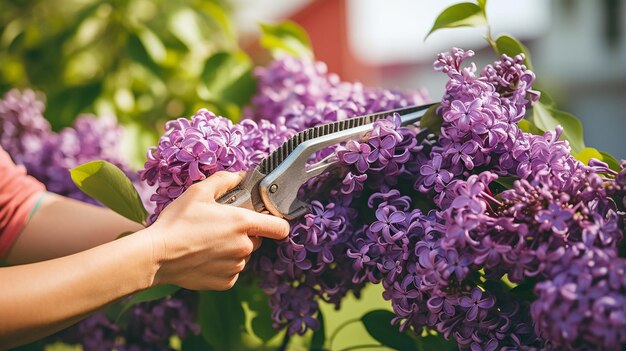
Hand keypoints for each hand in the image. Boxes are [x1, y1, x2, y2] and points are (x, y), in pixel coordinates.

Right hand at [144, 171, 289, 290]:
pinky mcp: (225, 283)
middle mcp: (244, 247)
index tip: (266, 221)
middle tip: (220, 228)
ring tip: (207, 243)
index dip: (276, 223)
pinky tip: (203, 258)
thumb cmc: (177, 222)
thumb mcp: (198, 192)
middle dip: (244, 234)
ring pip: (242, 256)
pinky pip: (231, 272)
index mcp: (243, 223)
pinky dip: (221, 266)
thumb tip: (241, 175)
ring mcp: (235, 267)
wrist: (156, 256)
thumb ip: (224, 180)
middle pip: (256, 240)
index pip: (280, 227)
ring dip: (232, 250)